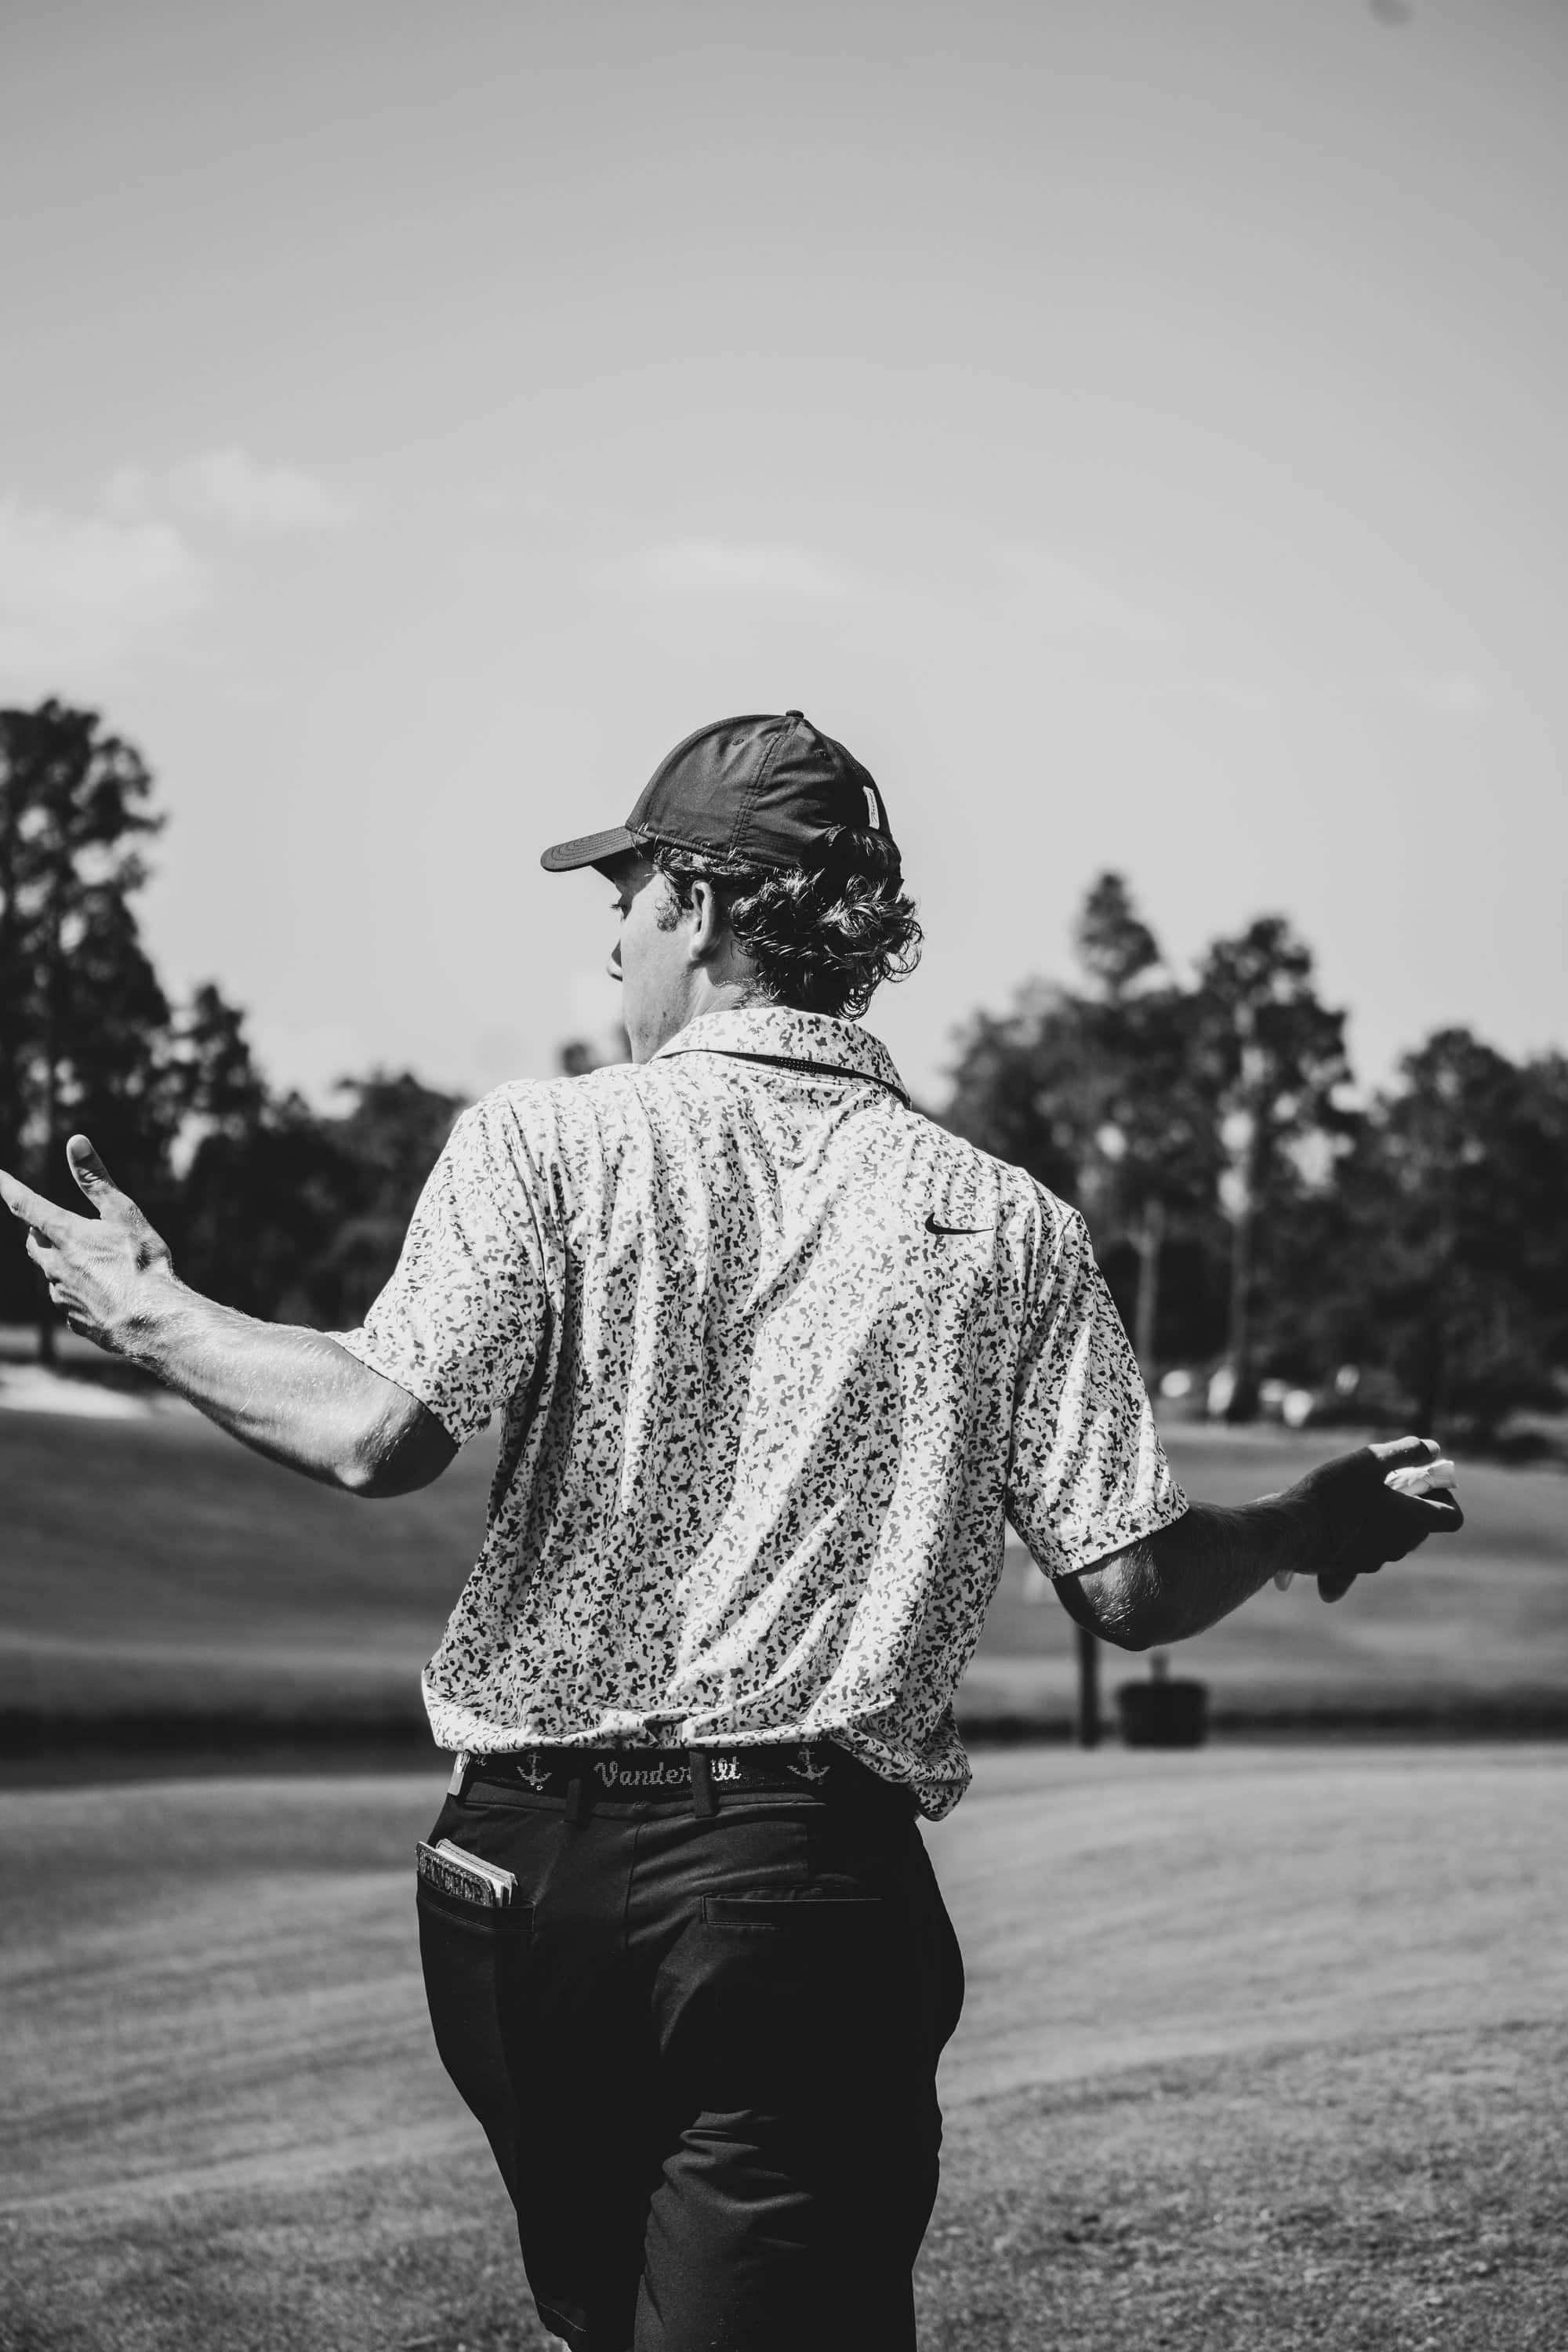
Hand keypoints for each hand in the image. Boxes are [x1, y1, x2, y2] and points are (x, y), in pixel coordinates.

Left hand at [0, 1135, 174, 1353]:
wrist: (152, 1321)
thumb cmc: (142, 1263)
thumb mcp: (123, 1213)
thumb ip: (96, 1179)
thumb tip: (75, 1141)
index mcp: (66, 1235)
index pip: (27, 1206)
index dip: (10, 1189)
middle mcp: (55, 1265)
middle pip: (35, 1243)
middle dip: (40, 1232)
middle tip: (56, 1226)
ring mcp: (61, 1295)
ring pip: (52, 1273)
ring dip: (63, 1263)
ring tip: (98, 1265)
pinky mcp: (73, 1319)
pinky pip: (68, 1300)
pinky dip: (78, 1291)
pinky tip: (105, 1295)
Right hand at [1293, 1435, 1463, 1602]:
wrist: (1290, 1531)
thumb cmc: (1333, 1494)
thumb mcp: (1370, 1460)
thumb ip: (1406, 1452)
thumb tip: (1433, 1449)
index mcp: (1412, 1521)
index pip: (1452, 1517)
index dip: (1443, 1496)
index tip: (1420, 1479)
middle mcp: (1399, 1546)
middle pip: (1420, 1525)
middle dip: (1409, 1502)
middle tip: (1382, 1480)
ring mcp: (1374, 1560)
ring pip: (1391, 1536)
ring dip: (1383, 1517)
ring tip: (1354, 1496)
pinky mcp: (1350, 1568)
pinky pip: (1363, 1550)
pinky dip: (1358, 1536)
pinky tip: (1335, 1523)